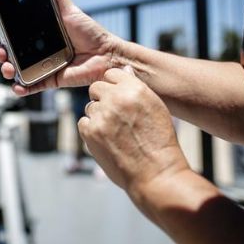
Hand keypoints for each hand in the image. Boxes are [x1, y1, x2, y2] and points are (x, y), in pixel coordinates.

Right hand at [0, 0, 122, 95]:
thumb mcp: (71, 11)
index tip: (0, 34)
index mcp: (42, 36)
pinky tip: (17, 86)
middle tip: (0, 52)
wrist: (106, 54)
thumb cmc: (91, 33)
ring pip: (20, 71)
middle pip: (15, 54)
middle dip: (3, 55)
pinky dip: (23, 88)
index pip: (19, 36)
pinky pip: (33, 86)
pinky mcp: (51, 80)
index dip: (7, 37)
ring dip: (9, 71)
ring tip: (8, 68)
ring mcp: (45, 66)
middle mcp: (41, 52)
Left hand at [79, 66, 189, 194]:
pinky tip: (107, 140)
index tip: (117, 96)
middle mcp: (116, 98)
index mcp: (134, 88)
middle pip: (96, 88)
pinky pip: (83, 123)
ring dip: (98, 116)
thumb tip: (124, 70)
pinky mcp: (90, 132)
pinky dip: (91, 130)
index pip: (112, 74)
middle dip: (103, 99)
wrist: (156, 172)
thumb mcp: (155, 107)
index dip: (113, 85)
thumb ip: (136, 87)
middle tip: (115, 116)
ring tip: (116, 133)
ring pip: (90, 107)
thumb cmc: (159, 141)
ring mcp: (101, 115)